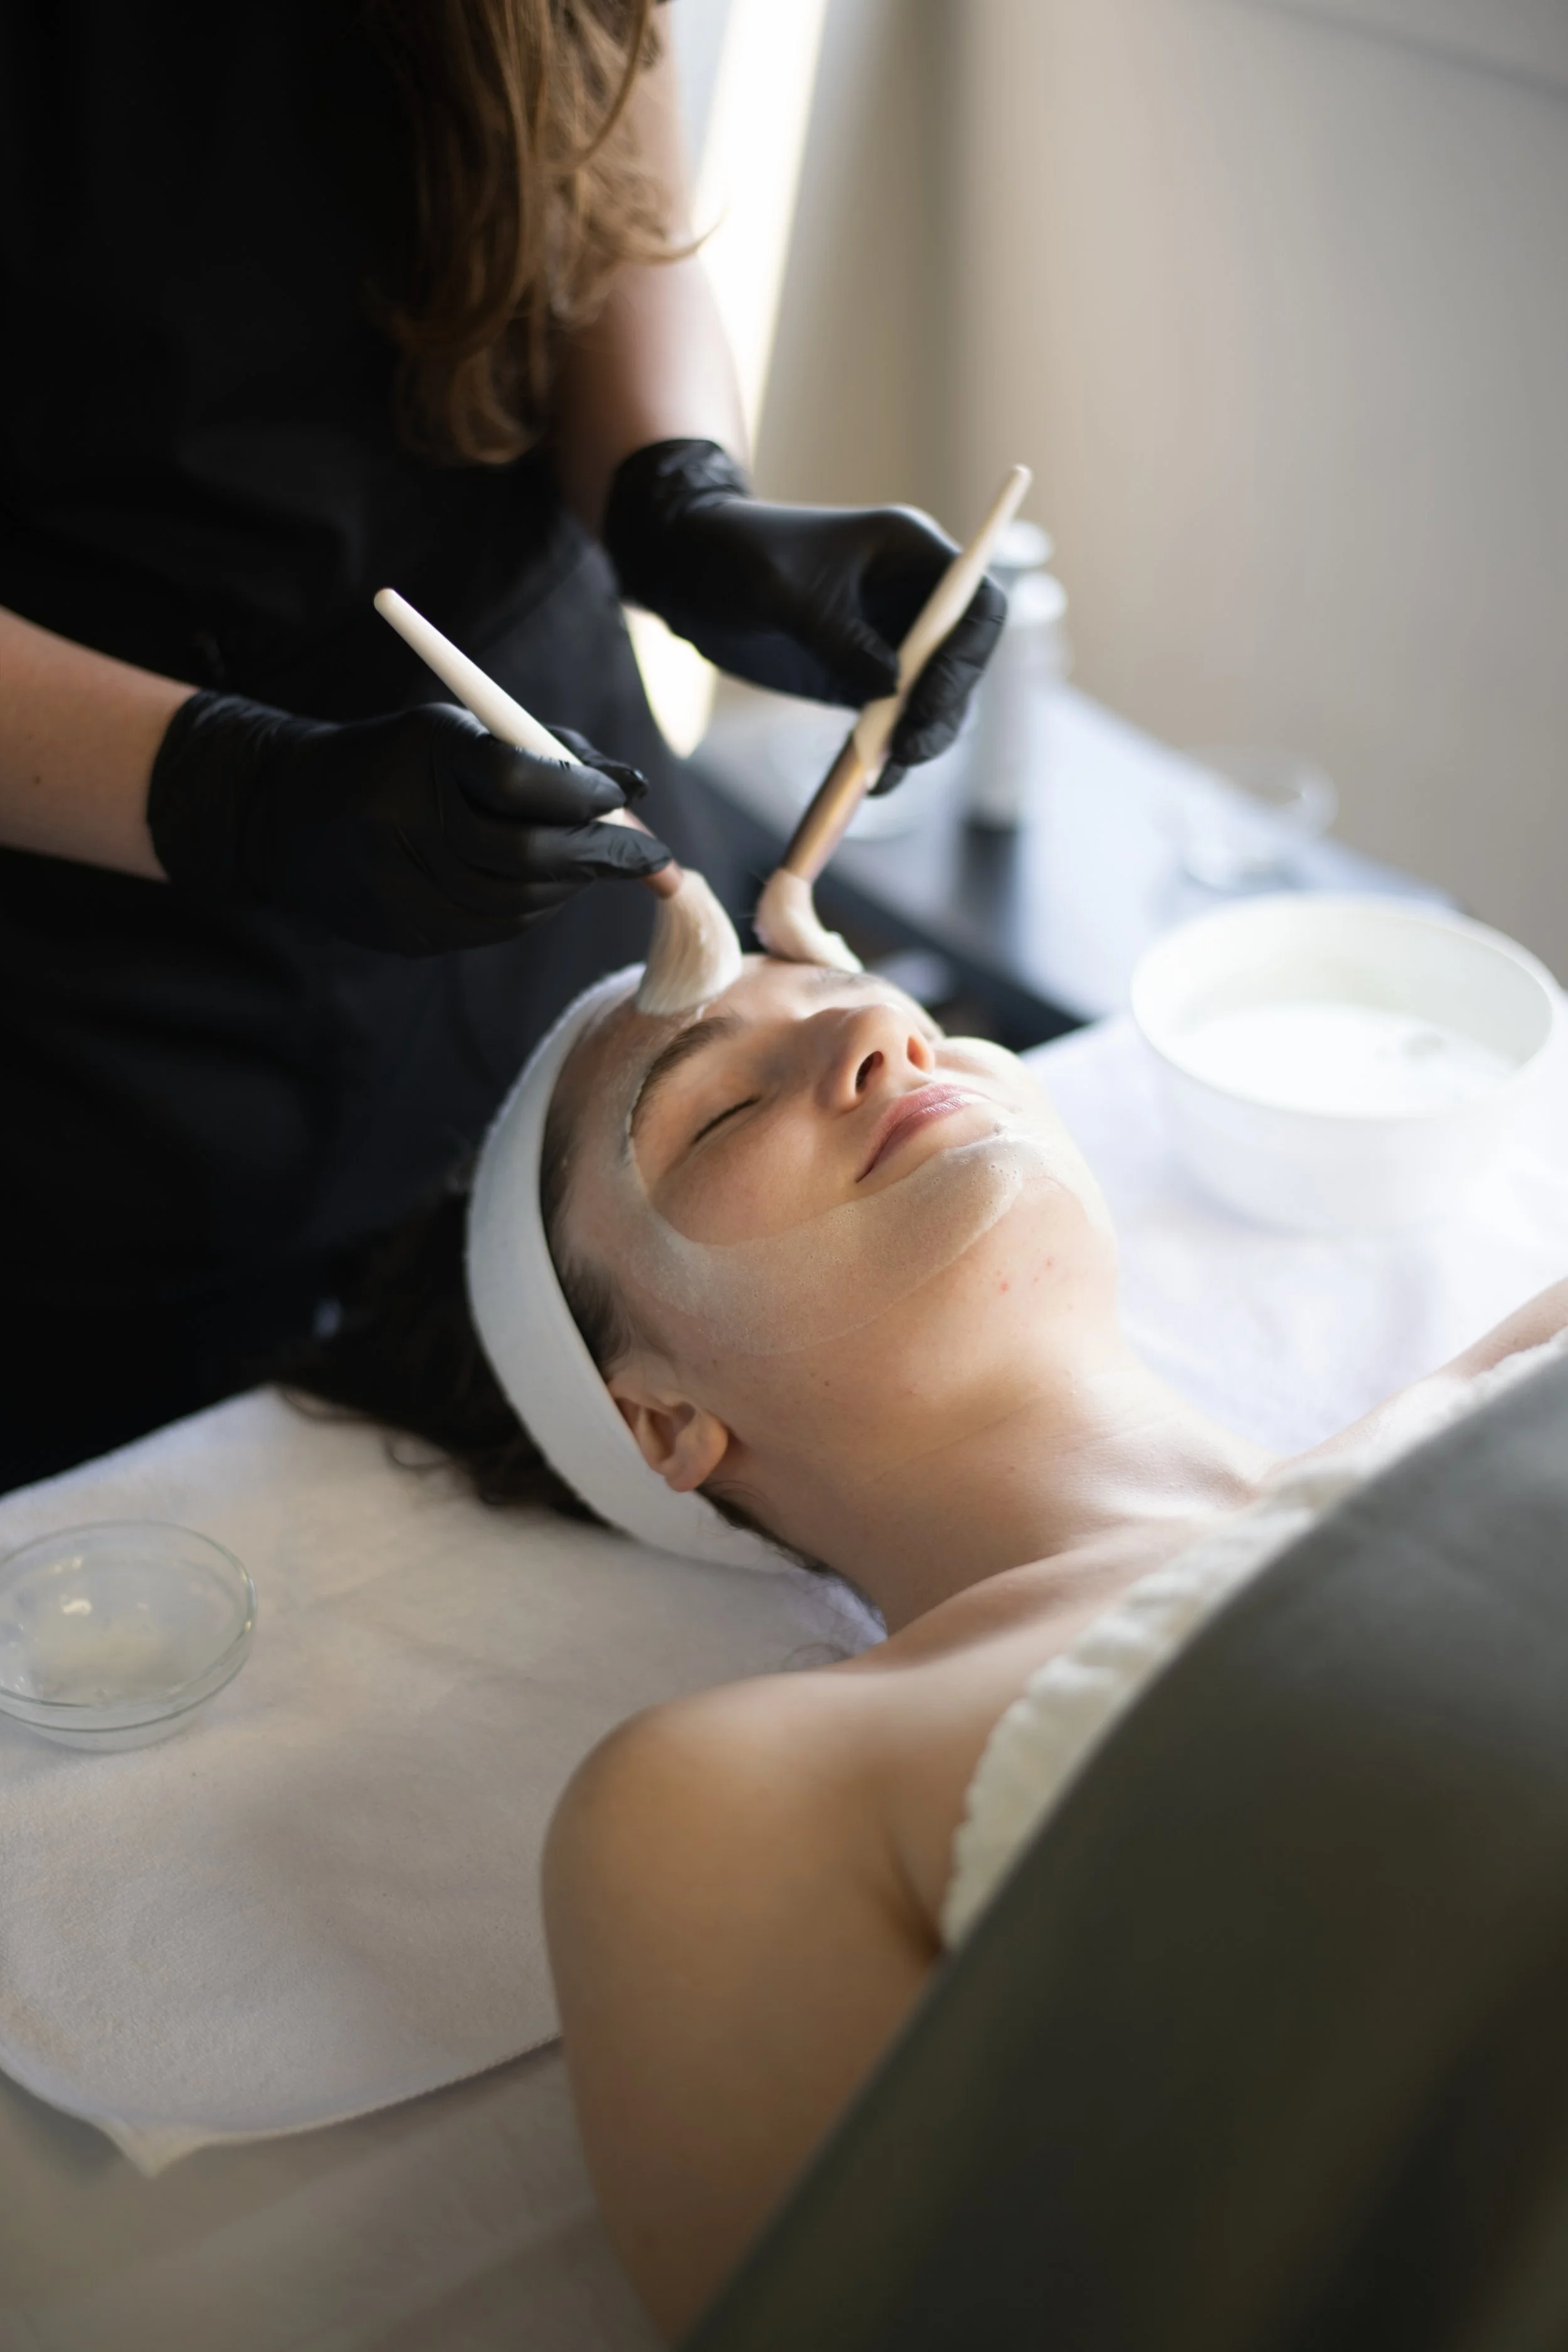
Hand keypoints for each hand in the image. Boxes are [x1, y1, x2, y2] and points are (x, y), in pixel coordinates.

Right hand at [148, 695, 669, 954]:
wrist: (284, 816)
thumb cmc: (398, 759)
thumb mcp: (459, 726)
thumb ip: (545, 748)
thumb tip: (633, 788)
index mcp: (420, 754)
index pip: (516, 776)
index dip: (581, 791)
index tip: (625, 794)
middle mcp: (404, 823)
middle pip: (526, 852)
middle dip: (600, 854)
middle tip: (652, 856)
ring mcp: (401, 887)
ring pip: (520, 900)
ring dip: (575, 883)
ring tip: (599, 862)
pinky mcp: (405, 932)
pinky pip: (496, 927)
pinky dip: (537, 906)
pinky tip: (548, 886)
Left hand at [603, 439, 1006, 790]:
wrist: (690, 573)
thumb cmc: (738, 556)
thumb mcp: (785, 592)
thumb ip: (840, 637)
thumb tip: (892, 688)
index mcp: (909, 551)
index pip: (975, 603)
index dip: (969, 653)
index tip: (931, 698)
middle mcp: (912, 596)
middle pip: (964, 661)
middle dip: (945, 708)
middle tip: (907, 749)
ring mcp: (893, 638)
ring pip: (937, 699)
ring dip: (922, 739)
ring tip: (884, 772)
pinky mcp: (866, 677)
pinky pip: (895, 720)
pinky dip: (887, 752)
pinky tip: (868, 781)